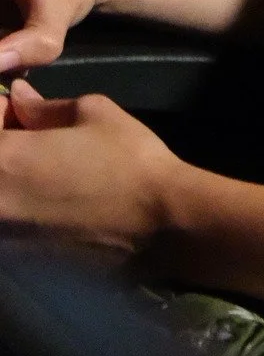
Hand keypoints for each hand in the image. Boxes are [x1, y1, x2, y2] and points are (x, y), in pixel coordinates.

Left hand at [0, 78, 178, 255]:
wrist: (155, 223)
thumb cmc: (126, 158)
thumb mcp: (92, 113)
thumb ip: (44, 108)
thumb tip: (18, 97)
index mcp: (3, 159)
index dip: (1, 113)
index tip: (19, 110)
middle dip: (7, 143)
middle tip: (33, 135)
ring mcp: (2, 235)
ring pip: (1, 193)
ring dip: (12, 174)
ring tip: (45, 166)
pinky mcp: (18, 258)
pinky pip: (9, 218)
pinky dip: (21, 201)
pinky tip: (52, 194)